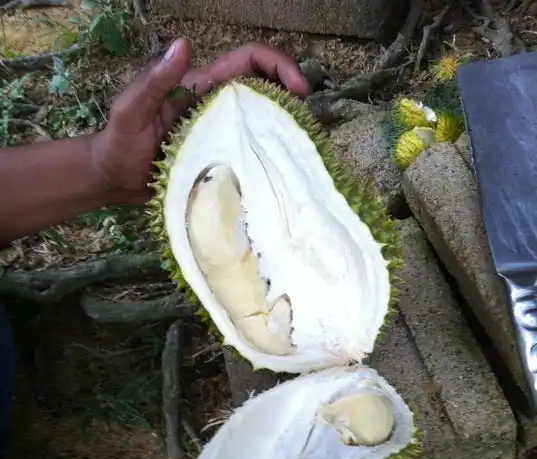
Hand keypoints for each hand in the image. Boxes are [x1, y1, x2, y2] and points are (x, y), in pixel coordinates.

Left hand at [89, 39, 308, 205]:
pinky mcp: (219, 163)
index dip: (277, 65)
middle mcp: (216, 109)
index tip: (298, 90)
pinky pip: (249, 156)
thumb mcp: (130, 111)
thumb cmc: (118, 145)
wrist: (111, 180)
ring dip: (283, 130)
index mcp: (201, 88)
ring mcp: (219, 137)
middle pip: (264, 90)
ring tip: (299, 150)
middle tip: (306, 124)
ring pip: (261, 124)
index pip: (248, 62)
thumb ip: (153, 81)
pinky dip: (267, 159)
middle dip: (291, 99)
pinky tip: (277, 175)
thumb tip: (183, 45)